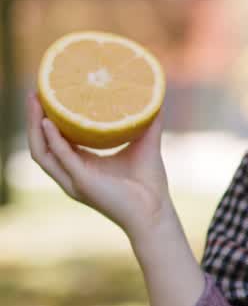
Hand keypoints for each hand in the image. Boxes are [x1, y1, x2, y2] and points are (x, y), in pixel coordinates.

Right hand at [26, 91, 176, 242]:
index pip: (54, 140)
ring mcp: (74, 180)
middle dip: (33, 119)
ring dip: (35, 127)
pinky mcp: (83, 183)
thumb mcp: (144, 146)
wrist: (155, 212)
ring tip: (36, 102)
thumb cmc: (149, 184)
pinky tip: (49, 123)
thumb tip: (155, 100)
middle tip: (35, 93)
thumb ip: (148, 124)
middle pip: (40, 144)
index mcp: (81, 165)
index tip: (48, 94)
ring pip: (42, 152)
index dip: (47, 119)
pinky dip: (54, 140)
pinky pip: (62, 159)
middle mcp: (71, 173)